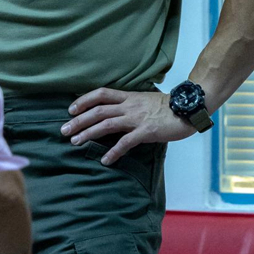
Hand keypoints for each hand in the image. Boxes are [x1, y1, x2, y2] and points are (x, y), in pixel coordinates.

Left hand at [59, 88, 195, 164]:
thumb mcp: (145, 100)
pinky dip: (114, 151)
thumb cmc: (168, 107)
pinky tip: (105, 160)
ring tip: (75, 142)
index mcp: (129, 96)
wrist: (188, 108)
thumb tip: (118, 112)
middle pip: (98, 110)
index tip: (70, 109)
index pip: (101, 94)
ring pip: (106, 124)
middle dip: (79, 120)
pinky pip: (126, 142)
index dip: (84, 100)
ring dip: (88, 133)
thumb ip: (131, 105)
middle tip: (64, 130)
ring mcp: (137, 118)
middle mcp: (129, 106)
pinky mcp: (146, 131)